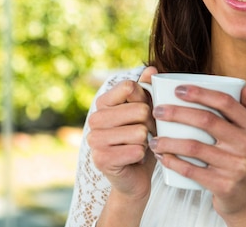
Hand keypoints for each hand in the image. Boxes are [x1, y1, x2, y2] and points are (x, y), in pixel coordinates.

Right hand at [87, 66, 157, 199]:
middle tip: (146, 134)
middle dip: (151, 124)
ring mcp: (95, 140)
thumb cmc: (141, 139)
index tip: (145, 112)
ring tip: (140, 146)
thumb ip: (147, 89)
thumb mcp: (146, 111)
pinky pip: (136, 151)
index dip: (146, 99)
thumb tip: (152, 69)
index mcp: (103, 103)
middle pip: (139, 110)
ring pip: (139, 132)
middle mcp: (94, 119)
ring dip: (147, 141)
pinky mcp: (101, 159)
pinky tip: (135, 159)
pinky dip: (142, 156)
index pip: (130, 87)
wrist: (135, 176)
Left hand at [149, 85, 245, 221]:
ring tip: (153, 138)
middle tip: (157, 111)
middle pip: (207, 120)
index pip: (226, 102)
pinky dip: (173, 162)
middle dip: (177, 113)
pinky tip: (161, 156)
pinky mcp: (224, 185)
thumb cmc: (241, 158)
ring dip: (169, 141)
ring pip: (194, 147)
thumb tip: (244, 87)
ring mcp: (237, 166)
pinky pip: (191, 170)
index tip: (177, 90)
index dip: (200, 93)